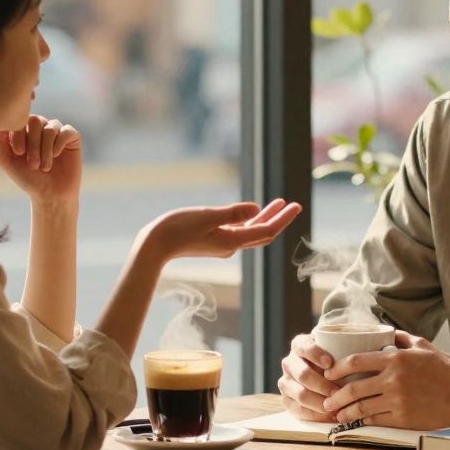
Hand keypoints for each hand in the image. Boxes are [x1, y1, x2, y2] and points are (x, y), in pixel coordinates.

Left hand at [0, 115, 80, 205]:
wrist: (50, 194)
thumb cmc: (28, 178)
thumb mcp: (6, 160)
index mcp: (24, 129)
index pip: (20, 119)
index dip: (18, 134)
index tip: (19, 153)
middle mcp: (40, 127)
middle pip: (35, 120)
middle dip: (33, 144)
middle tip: (33, 164)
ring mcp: (57, 131)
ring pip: (50, 128)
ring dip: (45, 149)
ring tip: (44, 167)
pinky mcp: (72, 137)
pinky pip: (66, 131)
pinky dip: (59, 145)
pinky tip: (57, 157)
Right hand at [140, 198, 301, 262]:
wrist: (153, 246)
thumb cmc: (177, 228)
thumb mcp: (207, 216)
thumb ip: (232, 213)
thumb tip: (256, 208)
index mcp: (231, 241)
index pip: (266, 231)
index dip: (283, 218)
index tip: (296, 205)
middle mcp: (230, 246)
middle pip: (262, 233)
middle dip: (278, 218)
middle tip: (292, 204)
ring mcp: (222, 245)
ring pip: (251, 232)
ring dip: (265, 218)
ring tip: (277, 204)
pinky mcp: (212, 241)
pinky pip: (239, 231)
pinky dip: (249, 221)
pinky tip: (251, 212)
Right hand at [278, 333, 337, 421]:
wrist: (324, 376)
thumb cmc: (337, 360)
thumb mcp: (338, 348)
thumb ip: (344, 346)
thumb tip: (361, 345)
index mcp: (299, 345)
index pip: (304, 347)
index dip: (316, 354)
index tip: (330, 363)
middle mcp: (289, 362)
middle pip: (303, 374)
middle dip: (323, 385)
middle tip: (339, 392)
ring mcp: (286, 382)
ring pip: (301, 394)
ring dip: (321, 403)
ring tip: (338, 407)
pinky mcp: (287, 400)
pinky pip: (299, 410)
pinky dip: (316, 415)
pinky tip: (331, 416)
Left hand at [322, 331, 449, 429]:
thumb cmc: (445, 368)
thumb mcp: (423, 346)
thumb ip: (401, 338)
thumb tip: (385, 331)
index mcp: (395, 358)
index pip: (356, 361)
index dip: (337, 368)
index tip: (328, 373)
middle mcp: (393, 379)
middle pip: (354, 389)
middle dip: (335, 396)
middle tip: (327, 400)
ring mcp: (398, 400)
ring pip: (362, 408)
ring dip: (345, 412)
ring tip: (337, 414)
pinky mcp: (405, 418)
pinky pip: (377, 420)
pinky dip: (364, 421)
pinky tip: (357, 421)